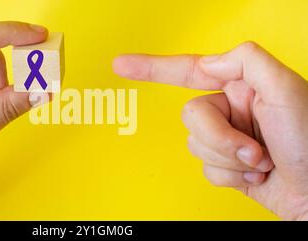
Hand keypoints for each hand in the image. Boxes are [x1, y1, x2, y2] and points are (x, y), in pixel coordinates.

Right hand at [113, 42, 307, 219]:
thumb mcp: (287, 89)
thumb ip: (246, 61)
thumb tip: (210, 62)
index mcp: (241, 85)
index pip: (189, 70)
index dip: (152, 68)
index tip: (122, 65)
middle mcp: (231, 109)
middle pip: (191, 116)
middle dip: (220, 137)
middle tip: (252, 147)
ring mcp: (226, 138)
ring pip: (195, 145)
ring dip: (229, 159)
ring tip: (260, 161)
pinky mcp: (224, 164)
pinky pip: (205, 168)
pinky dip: (230, 176)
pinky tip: (255, 174)